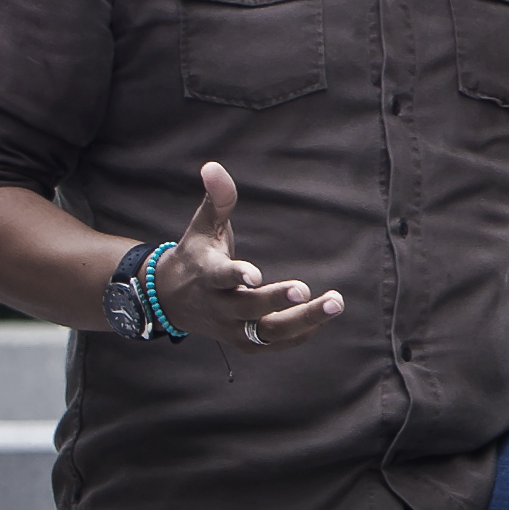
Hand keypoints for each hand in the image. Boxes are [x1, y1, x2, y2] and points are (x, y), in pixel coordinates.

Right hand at [173, 160, 346, 350]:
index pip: (221, 278)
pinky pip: (276, 343)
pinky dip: (301, 332)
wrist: (173, 300)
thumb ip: (216, 199)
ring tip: (336, 303)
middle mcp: (219, 307)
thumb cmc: (196, 256)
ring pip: (268, 332)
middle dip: (277, 300)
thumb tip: (213, 166)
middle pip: (249, 309)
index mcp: (207, 275)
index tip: (255, 275)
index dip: (237, 276)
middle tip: (306, 289)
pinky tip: (324, 316)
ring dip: (304, 320)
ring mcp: (232, 329)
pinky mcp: (245, 343)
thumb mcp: (202, 226)